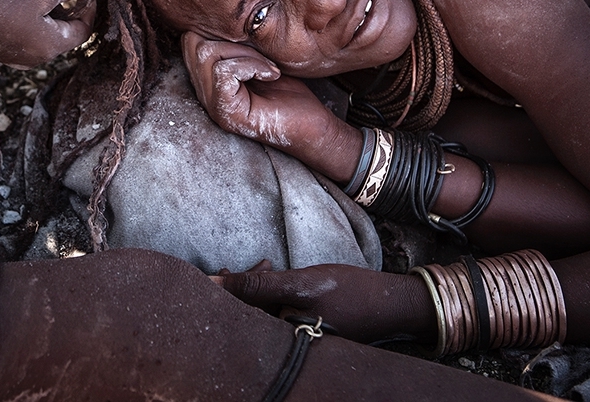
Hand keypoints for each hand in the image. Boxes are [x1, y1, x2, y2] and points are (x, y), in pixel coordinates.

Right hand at [181, 32, 334, 150]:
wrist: (312, 126)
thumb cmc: (290, 92)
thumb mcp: (258, 56)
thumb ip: (235, 42)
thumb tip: (222, 14)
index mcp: (208, 79)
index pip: (189, 39)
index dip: (221, 31)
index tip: (254, 45)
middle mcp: (203, 93)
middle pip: (192, 44)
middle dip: (231, 40)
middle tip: (261, 57)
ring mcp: (212, 105)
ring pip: (207, 55)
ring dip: (245, 54)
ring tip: (268, 68)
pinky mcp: (226, 113)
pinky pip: (223, 72)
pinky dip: (251, 66)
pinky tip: (271, 76)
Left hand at [214, 261, 435, 344]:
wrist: (393, 302)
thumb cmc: (349, 292)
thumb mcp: (300, 283)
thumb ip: (256, 285)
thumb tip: (213, 281)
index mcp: (282, 339)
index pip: (238, 318)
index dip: (225, 292)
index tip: (222, 269)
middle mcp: (288, 343)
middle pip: (249, 314)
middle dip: (245, 286)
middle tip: (255, 263)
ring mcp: (298, 336)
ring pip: (263, 309)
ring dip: (259, 286)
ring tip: (268, 264)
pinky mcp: (307, 327)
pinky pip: (278, 310)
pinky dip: (274, 292)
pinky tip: (276, 273)